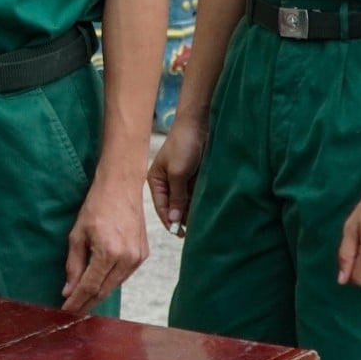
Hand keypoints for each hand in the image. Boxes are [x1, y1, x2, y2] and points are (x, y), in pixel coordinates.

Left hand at [62, 171, 147, 312]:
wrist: (121, 188)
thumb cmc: (96, 206)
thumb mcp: (77, 234)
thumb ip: (73, 264)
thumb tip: (68, 290)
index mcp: (108, 252)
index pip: (89, 286)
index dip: (77, 301)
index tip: (65, 311)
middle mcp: (126, 258)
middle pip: (104, 290)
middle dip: (87, 302)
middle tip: (73, 310)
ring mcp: (138, 258)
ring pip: (115, 285)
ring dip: (99, 294)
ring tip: (83, 301)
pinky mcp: (143, 255)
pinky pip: (123, 276)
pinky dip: (110, 282)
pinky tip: (99, 285)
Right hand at [147, 117, 207, 235]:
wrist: (199, 125)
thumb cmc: (183, 146)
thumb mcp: (178, 173)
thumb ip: (176, 197)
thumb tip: (173, 219)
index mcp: (156, 181)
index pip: (161, 207)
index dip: (169, 221)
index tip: (179, 233)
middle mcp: (166, 183)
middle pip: (173, 207)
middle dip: (180, 218)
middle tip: (192, 232)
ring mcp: (180, 181)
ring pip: (184, 202)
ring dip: (190, 211)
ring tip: (199, 223)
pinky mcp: (193, 178)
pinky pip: (194, 195)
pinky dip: (198, 202)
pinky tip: (204, 210)